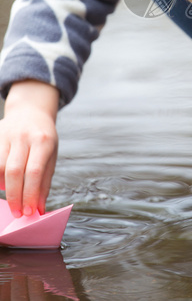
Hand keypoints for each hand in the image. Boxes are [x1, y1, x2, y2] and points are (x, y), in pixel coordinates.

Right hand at [0, 81, 58, 216]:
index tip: (30, 212)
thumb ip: (45, 182)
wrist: (30, 112)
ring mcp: (6, 134)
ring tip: (12, 196)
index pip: (34, 171)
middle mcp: (24, 136)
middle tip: (18, 213)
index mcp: (43, 140)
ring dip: (4, 187)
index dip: (30, 194)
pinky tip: (2, 183)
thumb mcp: (51, 155)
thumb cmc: (43, 138)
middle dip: (15, 196)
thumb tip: (39, 210)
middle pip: (14, 171)